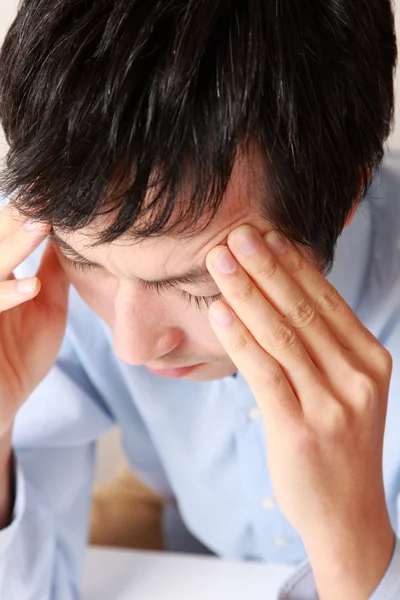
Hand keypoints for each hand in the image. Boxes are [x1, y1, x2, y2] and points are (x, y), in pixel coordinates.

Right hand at [0, 206, 68, 439]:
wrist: (0, 405)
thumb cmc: (20, 356)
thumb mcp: (44, 308)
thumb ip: (53, 273)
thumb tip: (72, 234)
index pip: (5, 235)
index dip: (25, 214)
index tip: (56, 191)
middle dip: (15, 220)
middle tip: (45, 196)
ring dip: (11, 247)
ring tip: (40, 226)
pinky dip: (4, 295)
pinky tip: (30, 286)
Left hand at [206, 225, 394, 599]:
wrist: (349, 516)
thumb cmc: (340, 446)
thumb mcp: (346, 390)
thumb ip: (322, 347)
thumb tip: (282, 298)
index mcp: (370, 360)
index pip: (326, 301)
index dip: (293, 265)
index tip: (266, 235)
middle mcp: (357, 377)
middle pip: (303, 310)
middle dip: (266, 268)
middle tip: (237, 234)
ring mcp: (332, 404)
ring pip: (282, 335)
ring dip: (247, 293)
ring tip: (220, 261)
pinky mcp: (301, 429)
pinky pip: (265, 373)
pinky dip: (240, 339)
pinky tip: (220, 313)